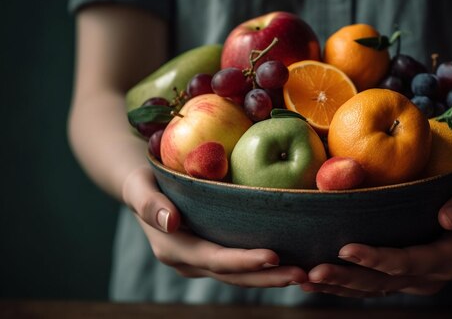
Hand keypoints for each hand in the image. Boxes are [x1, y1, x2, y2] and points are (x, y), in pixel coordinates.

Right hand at [122, 165, 307, 286]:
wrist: (142, 188)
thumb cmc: (141, 181)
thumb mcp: (138, 186)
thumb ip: (150, 204)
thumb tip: (170, 222)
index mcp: (173, 248)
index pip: (214, 259)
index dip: (243, 261)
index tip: (274, 256)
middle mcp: (189, 262)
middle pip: (233, 276)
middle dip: (267, 277)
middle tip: (302, 274)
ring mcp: (201, 262)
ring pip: (240, 276)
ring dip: (271, 278)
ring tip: (305, 274)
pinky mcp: (213, 255)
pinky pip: (241, 268)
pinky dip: (265, 268)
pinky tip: (292, 264)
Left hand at [300, 173, 451, 297]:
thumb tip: (448, 217)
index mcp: (448, 258)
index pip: (408, 262)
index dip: (377, 258)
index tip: (346, 248)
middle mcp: (429, 276)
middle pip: (382, 282)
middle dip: (346, 278)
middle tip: (312, 272)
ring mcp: (414, 279)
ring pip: (371, 288)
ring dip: (337, 286)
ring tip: (304, 280)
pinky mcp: (401, 275)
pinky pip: (369, 284)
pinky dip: (343, 283)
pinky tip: (314, 280)